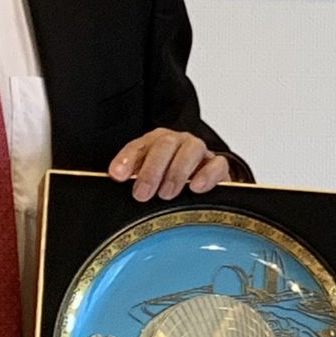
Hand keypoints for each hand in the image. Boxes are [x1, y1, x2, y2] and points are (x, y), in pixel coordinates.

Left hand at [108, 128, 233, 201]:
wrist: (203, 181)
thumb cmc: (169, 181)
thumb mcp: (148, 181)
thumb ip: (134, 181)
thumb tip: (118, 186)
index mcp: (154, 143)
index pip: (138, 146)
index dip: (126, 159)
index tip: (118, 175)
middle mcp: (176, 142)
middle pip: (164, 145)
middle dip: (151, 170)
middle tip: (142, 193)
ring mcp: (198, 151)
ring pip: (190, 150)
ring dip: (176, 172)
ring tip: (166, 194)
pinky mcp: (218, 165)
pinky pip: (217, 164)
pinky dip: (206, 175)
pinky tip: (196, 188)